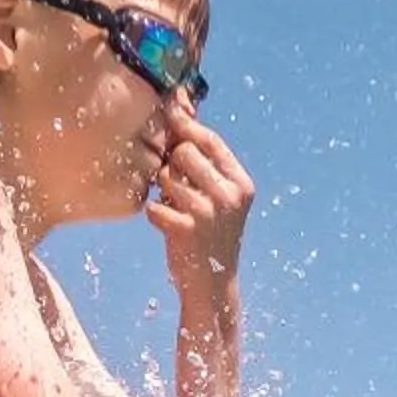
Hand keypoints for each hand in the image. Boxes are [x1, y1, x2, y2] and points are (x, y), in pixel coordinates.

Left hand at [146, 109, 254, 298]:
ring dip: (162, 190)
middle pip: (184, 151)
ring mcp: (209, 213)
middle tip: (173, 184)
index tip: (168, 111)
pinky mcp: (187, 230)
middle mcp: (229, 195)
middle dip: (171, 163)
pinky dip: (155, 214)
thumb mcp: (218, 197)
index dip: (185, 124)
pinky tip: (167, 226)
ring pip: (167, 176)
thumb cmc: (210, 234)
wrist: (213, 285)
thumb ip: (205, 163)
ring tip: (174, 207)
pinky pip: (155, 205)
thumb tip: (181, 111)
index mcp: (241, 183)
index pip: (210, 140)